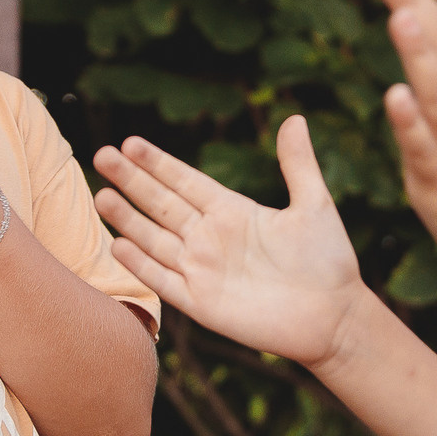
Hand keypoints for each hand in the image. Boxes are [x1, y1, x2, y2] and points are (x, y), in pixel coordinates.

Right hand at [94, 116, 367, 368]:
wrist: (335, 318)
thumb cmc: (329, 262)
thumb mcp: (314, 205)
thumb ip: (298, 164)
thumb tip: (294, 118)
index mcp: (234, 212)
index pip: (185, 182)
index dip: (158, 164)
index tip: (130, 143)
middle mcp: (211, 238)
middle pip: (162, 205)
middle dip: (132, 182)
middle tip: (101, 156)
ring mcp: (203, 271)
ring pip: (156, 240)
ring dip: (129, 220)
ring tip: (101, 196)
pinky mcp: (202, 304)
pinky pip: (164, 282)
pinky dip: (142, 266)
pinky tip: (118, 245)